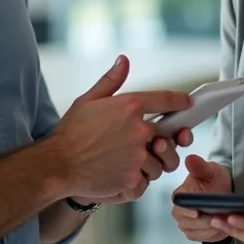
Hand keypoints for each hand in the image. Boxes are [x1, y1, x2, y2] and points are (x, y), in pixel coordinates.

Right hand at [52, 55, 192, 201]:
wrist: (57, 165)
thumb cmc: (70, 133)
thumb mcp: (88, 100)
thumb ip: (111, 80)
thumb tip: (123, 61)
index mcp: (130, 107)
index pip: (165, 100)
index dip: (179, 100)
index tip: (187, 103)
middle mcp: (138, 131)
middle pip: (168, 137)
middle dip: (164, 141)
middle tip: (153, 145)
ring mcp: (137, 157)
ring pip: (160, 163)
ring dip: (151, 164)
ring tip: (132, 162)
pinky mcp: (132, 180)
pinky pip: (146, 183)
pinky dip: (138, 182)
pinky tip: (123, 176)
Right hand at [171, 155, 232, 242]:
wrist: (225, 193)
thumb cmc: (215, 181)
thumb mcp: (211, 171)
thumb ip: (200, 166)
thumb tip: (190, 158)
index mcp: (180, 195)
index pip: (179, 205)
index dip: (188, 210)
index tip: (198, 212)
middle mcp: (180, 211)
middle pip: (186, 222)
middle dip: (202, 221)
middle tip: (217, 217)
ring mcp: (187, 223)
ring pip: (193, 231)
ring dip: (208, 229)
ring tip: (221, 221)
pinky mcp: (195, 232)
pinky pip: (200, 238)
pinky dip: (210, 234)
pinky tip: (219, 227)